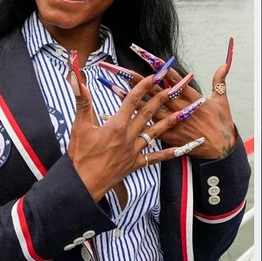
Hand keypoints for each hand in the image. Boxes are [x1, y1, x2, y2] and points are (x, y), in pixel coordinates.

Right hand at [66, 64, 203, 201]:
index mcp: (116, 126)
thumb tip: (78, 79)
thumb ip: (82, 101)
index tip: (153, 76)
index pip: (132, 101)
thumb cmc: (80, 156)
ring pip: (155, 133)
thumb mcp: (79, 126)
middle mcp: (128, 137)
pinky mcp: (135, 164)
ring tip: (183, 113)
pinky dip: (168, 153)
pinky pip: (155, 157)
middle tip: (173, 88)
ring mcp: (134, 151)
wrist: (83, 184)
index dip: (143, 86)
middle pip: (147, 113)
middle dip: (161, 99)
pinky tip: (180, 149)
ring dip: (170, 121)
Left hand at [115, 40, 236, 158]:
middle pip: (153, 90)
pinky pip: (148, 127)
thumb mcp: (222, 100)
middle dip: (135, 78)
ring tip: (112, 87)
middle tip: (118, 68)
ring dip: (129, 98)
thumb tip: (223, 65)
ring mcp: (172, 122)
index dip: (158, 65)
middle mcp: (178, 107)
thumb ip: (219, 81)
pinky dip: (134, 121)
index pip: (171, 77)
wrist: (221, 149)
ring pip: (146, 107)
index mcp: (191, 97)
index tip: (144, 54)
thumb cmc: (222, 124)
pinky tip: (121, 117)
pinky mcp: (168, 135)